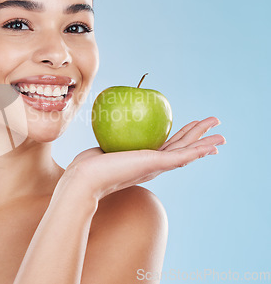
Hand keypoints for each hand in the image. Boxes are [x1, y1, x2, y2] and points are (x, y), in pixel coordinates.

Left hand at [63, 116, 225, 201]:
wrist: (84, 179)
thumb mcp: (102, 148)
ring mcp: (155, 166)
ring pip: (186, 151)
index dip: (182, 143)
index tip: (195, 138)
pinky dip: (198, 150)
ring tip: (221, 134)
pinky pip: (181, 155)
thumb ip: (110, 140)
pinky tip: (211, 145)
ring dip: (204, 142)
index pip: (167, 150)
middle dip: (198, 139)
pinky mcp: (154, 163)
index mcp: (143, 162)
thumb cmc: (87, 166)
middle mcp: (152, 166)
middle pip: (181, 148)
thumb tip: (106, 127)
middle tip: (216, 131)